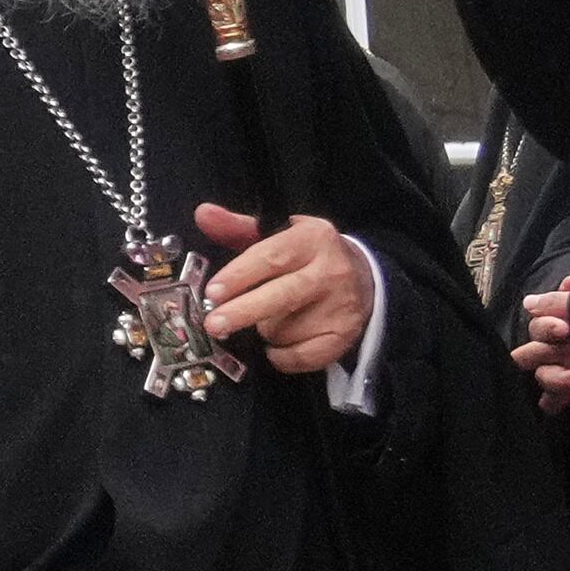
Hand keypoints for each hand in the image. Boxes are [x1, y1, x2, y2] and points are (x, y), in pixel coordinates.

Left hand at [193, 205, 372, 375]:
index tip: (213, 292)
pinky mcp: (344, 336)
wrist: (365, 279)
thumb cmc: (308, 257)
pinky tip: (276, 345)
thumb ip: (239, 228)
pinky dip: (281, 356)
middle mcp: (331, 271)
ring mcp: (341, 306)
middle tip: (213, 324)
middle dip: (243, 311)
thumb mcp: (279, 235)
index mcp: (312, 240)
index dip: (239, 275)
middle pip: (282, 295)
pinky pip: (302, 356)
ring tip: (265, 319)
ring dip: (265, 331)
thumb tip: (204, 214)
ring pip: (287, 329)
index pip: (272, 257)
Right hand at [514, 279, 569, 413]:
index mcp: (554, 331)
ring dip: (558, 380)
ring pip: (543, 381)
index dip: (545, 326)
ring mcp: (562, 379)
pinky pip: (569, 406)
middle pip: (527, 356)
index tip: (564, 327)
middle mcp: (553, 354)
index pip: (536, 327)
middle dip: (546, 353)